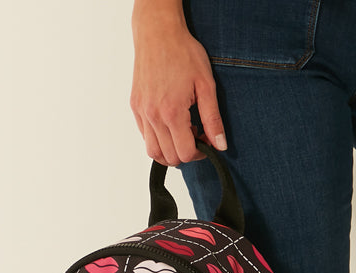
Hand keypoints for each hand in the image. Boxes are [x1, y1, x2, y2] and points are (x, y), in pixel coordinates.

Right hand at [130, 0, 226, 164]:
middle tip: (196, 134)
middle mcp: (153, 115)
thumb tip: (220, 145)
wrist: (158, 32)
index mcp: (171, 112)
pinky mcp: (135, 107)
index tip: (206, 141)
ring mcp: (142, 112)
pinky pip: (145, 136)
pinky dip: (158, 139)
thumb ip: (213, 119)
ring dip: (170, 150)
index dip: (199, 153)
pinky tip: (170, 124)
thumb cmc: (183, 53)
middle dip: (186, 152)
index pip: (184, 154)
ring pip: (153, 152)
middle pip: (169, 157)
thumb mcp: (206, 85)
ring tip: (182, 132)